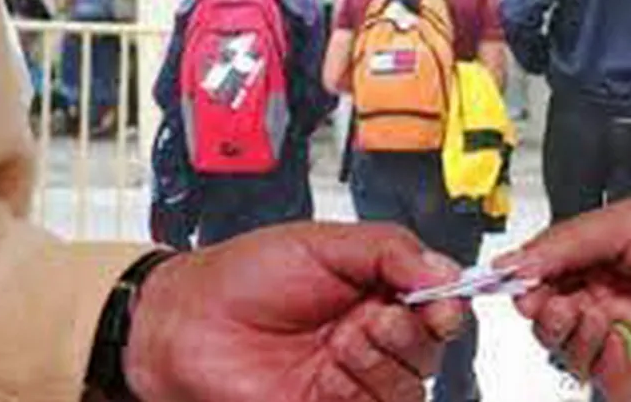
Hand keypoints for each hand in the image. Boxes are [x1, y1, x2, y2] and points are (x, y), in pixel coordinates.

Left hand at [126, 223, 464, 401]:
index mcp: (374, 288)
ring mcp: (352, 376)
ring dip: (383, 360)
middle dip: (412, 331)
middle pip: (432, 346)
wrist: (183, 325)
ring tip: (344, 339)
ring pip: (410, 384)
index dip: (447, 301)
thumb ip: (388, 249)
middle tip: (375, 316)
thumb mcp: (321, 243)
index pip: (437, 300)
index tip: (441, 299)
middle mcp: (370, 333)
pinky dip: (363, 388)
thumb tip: (444, 268)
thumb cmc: (241, 277)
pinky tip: (331, 370)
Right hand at [497, 188, 630, 401]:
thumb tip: (512, 264)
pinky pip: (616, 386)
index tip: (518, 288)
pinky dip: (605, 370)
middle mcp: (615, 302)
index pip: (547, 285)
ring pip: (579, 359)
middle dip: (546, 318)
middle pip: (555, 327)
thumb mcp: (623, 221)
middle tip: (553, 304)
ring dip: (573, 342)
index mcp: (601, 262)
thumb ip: (564, 244)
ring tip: (589, 317)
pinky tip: (614, 342)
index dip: (528, 290)